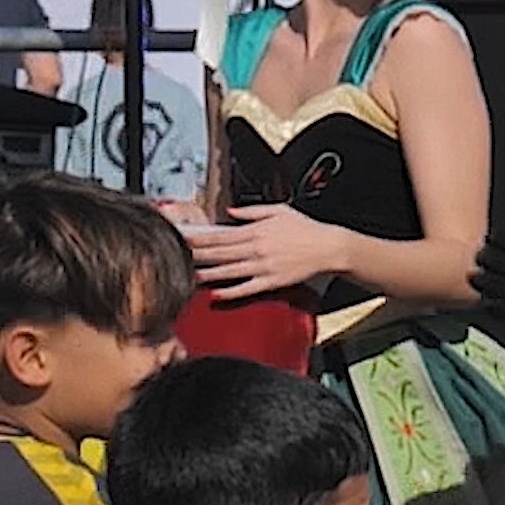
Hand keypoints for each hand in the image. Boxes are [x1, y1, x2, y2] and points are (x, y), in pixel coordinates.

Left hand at [193, 204, 351, 300]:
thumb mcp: (279, 210)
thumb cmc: (307, 229)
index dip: (198, 238)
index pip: (219, 235)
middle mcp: (256, 249)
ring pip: (227, 272)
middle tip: (175, 257)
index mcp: (255, 231)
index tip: (181, 238)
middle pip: (218, 253)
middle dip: (195, 255)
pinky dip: (230, 292)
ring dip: (206, 274)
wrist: (329, 247)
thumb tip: (230, 211)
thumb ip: (252, 210)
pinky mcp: (272, 281)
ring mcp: (263, 267)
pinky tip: (216, 294)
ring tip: (187, 276)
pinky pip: (247, 288)